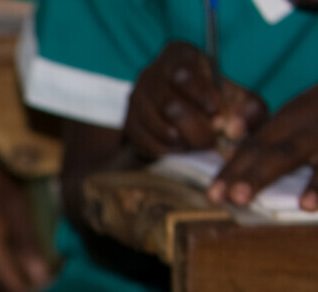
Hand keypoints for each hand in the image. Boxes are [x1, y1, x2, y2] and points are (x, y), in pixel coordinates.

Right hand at [0, 158, 51, 291]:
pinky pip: (1, 282)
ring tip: (53, 284)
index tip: (63, 291)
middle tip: (62, 290)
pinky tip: (38, 274)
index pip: (12, 291)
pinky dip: (19, 282)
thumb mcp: (16, 209)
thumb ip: (26, 243)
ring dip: (26, 291)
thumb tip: (39, 277)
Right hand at [124, 41, 266, 157]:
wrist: (186, 117)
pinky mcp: (129, 123)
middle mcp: (151, 73)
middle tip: (211, 140)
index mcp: (180, 54)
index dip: (201, 95)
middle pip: (169, 104)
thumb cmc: (216, 102)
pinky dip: (167, 150)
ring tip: (199, 145)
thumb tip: (236, 129)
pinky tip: (182, 148)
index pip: (183, 73)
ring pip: (157, 125)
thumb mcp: (238, 99)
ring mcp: (136, 99)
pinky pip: (145, 142)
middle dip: (194, 127)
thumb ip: (248, 111)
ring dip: (182, 141)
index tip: (217, 113)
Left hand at [209, 84, 317, 211]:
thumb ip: (260, 129)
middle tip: (237, 197)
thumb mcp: (291, 114)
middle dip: (261, 174)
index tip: (214, 194)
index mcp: (291, 118)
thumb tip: (228, 139)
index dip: (234, 170)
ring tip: (305, 205)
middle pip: (285, 152)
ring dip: (317, 183)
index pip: (255, 146)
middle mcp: (313, 125)